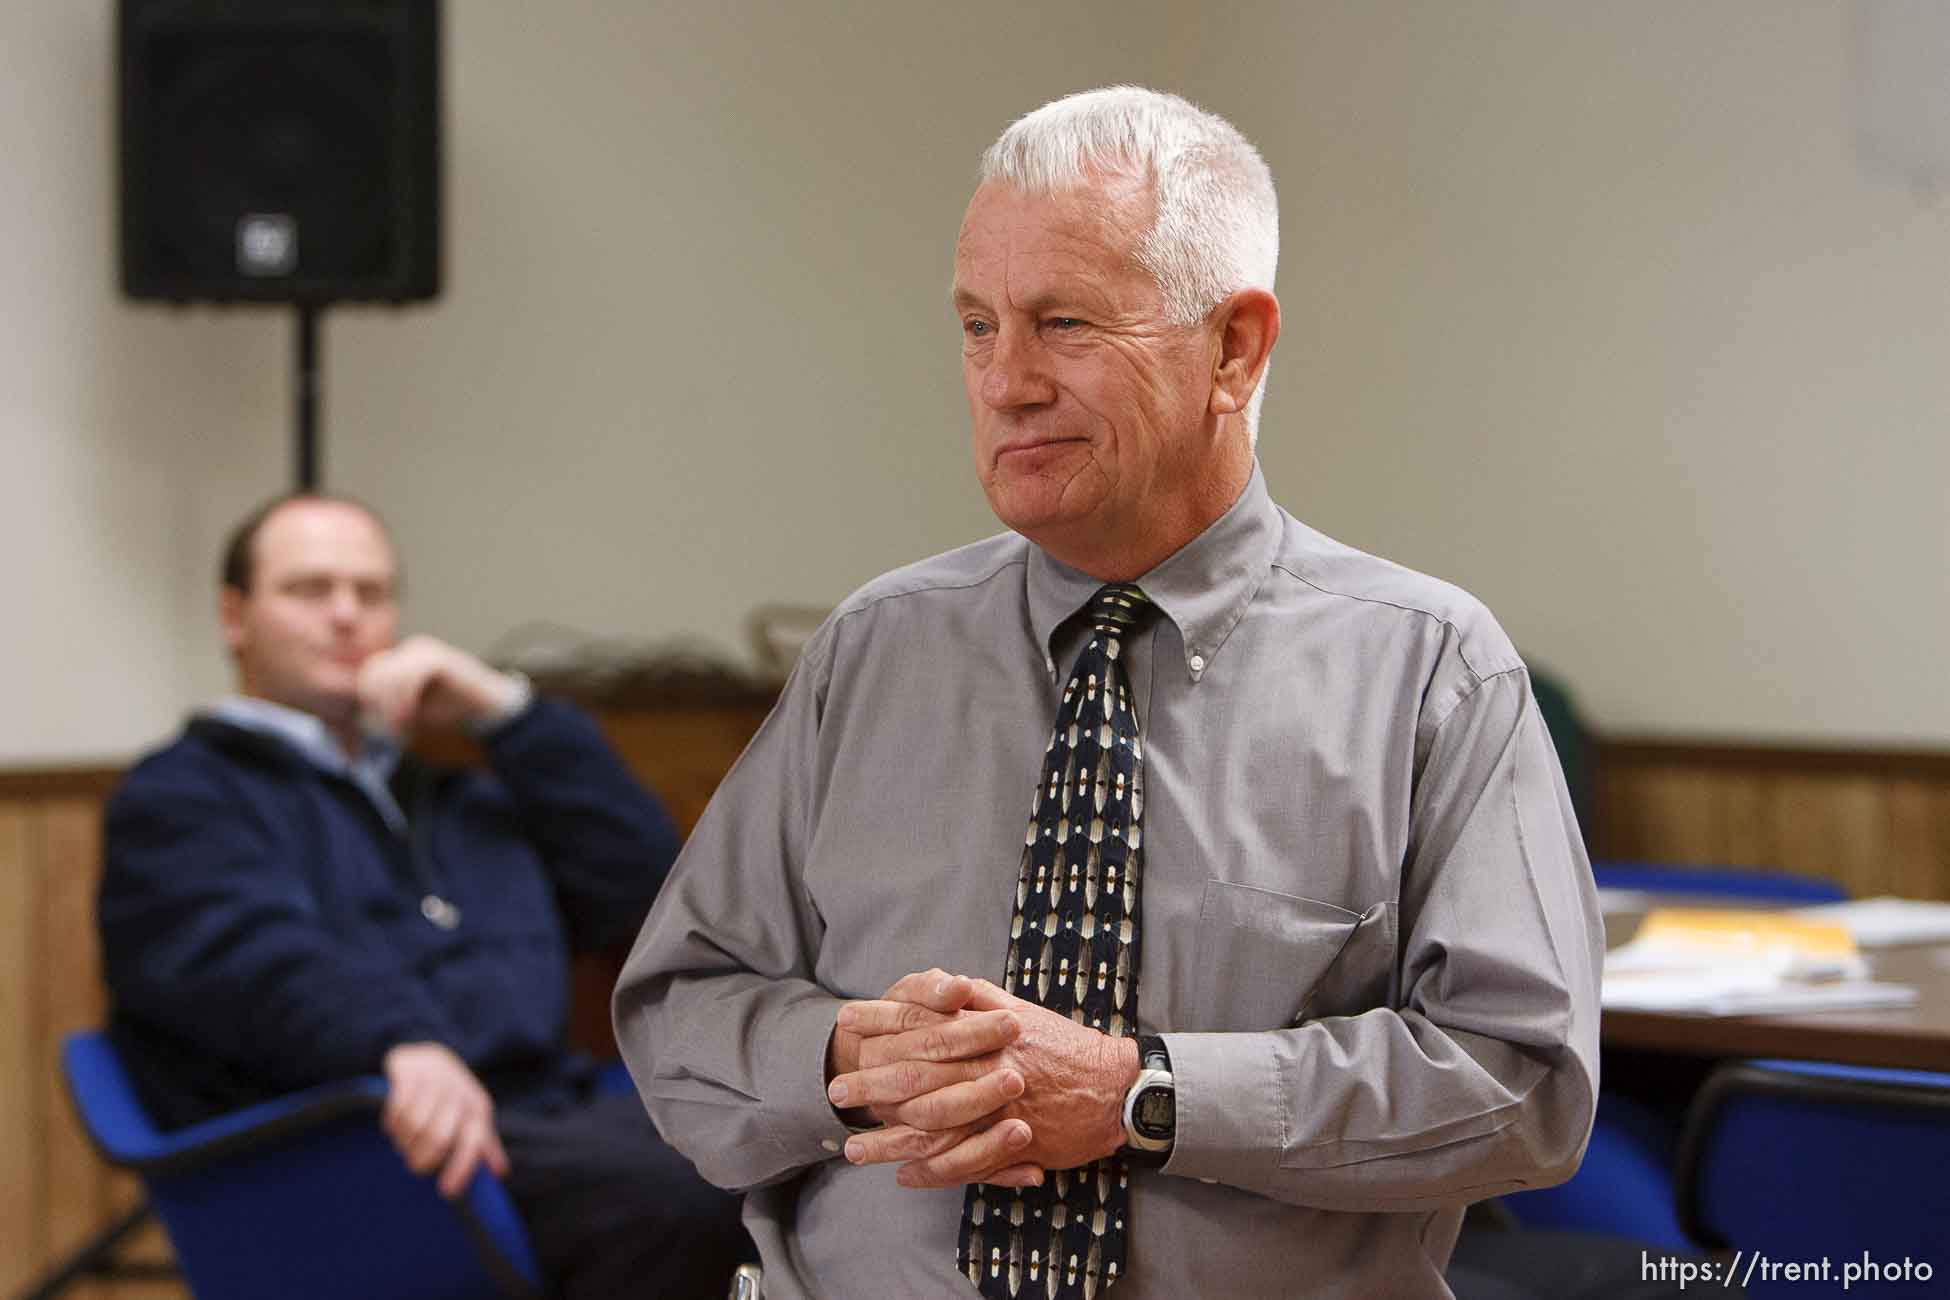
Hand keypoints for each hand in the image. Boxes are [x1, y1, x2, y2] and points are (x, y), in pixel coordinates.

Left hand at [356, 635, 524, 734]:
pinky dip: (404, 699)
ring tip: (401, 724)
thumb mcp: (412, 711)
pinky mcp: (439, 659)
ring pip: (388, 675)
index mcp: (403, 660)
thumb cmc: (451, 710)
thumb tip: (361, 717)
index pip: (370, 675)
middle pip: (373, 672)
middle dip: (377, 703)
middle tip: (391, 726)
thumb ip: (388, 709)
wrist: (488, 708)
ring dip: (390, 705)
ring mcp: (425, 652)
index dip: (370, 701)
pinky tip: (410, 715)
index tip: (383, 725)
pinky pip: (410, 677)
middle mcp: (411, 650)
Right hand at [381, 1041, 510, 1197]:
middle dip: (423, 1158)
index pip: (472, 1142)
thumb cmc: (453, 1095)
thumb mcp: (472, 1115)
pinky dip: (392, 1124)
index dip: (461, 1168)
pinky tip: (393, 1124)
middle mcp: (459, 1093)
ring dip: (404, 1141)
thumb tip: (500, 1173)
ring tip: (403, 1140)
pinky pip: (396, 1109)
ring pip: (414, 1125)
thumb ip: (484, 1144)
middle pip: (439, 1138)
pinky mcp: (409, 1073)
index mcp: (477, 1107)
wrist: (429, 1055)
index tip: (447, 1191)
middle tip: (414, 1163)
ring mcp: (434, 1080)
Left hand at [837, 978, 1137, 1188]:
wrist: (1115, 1086)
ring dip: (889, 1139)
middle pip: (917, 1073)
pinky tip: (902, 1176)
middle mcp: (987, 1064)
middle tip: (836, 1089)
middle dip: (872, 1082)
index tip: (845, 1019)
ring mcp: (997, 1107)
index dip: (881, 1019)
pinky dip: (930, 1170)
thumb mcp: (1020, 1009)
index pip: (922, 1019)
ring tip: (853, 1148)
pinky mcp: (1010, 1141)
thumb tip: (945, 984)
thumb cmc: (1065, 1046)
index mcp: (985, 1028)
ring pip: (932, 1124)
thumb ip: (979, 999)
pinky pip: (962, 1160)